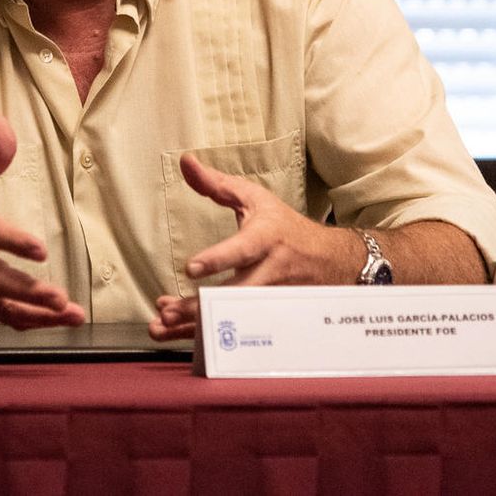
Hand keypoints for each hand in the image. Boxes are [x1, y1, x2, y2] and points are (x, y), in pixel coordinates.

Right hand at [0, 115, 85, 329]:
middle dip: (27, 289)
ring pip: (0, 302)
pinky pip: (0, 316)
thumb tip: (1, 121)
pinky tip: (57, 321)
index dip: (11, 241)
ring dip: (35, 311)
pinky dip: (28, 322)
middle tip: (58, 297)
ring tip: (66, 311)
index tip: (39, 249)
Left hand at [148, 151, 357, 340]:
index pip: (242, 250)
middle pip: (234, 294)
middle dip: (200, 305)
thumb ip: (217, 184)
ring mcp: (270, 300)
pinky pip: (233, 329)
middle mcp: (270, 272)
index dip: (219, 259)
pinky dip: (204, 335)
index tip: (191, 268)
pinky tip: (177, 333)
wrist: (332, 261)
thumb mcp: (255, 199)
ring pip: (232, 318)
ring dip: (195, 326)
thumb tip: (185, 161)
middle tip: (168, 311)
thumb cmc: (285, 226)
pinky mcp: (267, 317)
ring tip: (162, 326)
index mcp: (266, 238)